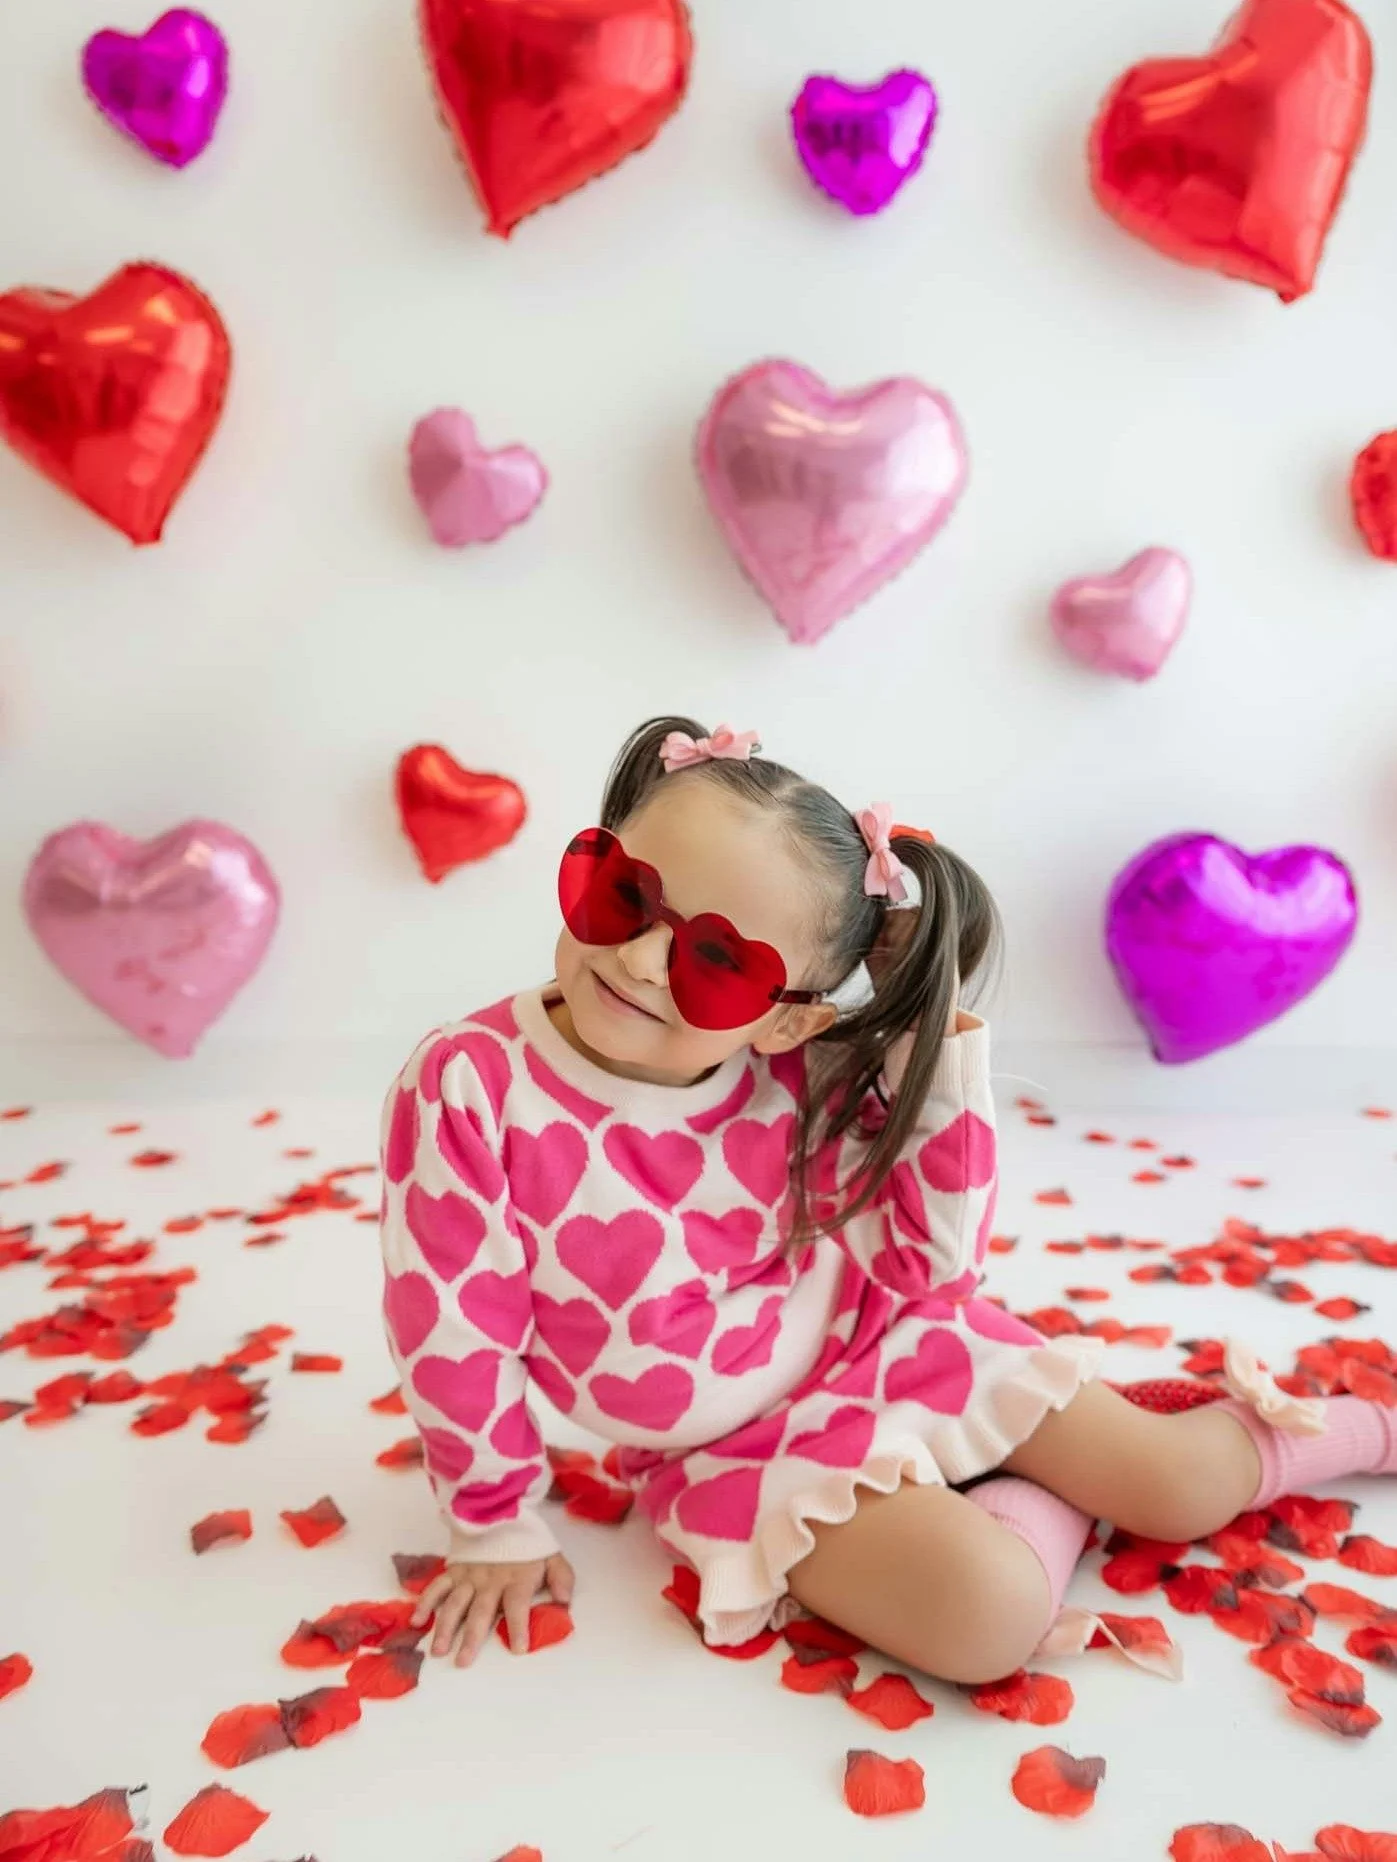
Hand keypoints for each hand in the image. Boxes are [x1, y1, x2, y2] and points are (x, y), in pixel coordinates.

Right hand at [413, 1553, 575, 1667]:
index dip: (518, 1626)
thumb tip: (565, 1600)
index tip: (518, 1648)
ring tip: (438, 1650)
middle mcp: (491, 1581)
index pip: (518, 1605)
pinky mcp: (454, 1570)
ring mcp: (469, 1576)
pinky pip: (437, 1586)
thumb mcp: (552, 1556)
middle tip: (463, 1661)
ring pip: (455, 1603)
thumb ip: (561, 1578)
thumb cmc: (528, 1543)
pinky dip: (426, 1602)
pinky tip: (417, 1621)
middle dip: (471, 1637)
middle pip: (480, 1611)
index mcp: (517, 1579)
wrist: (503, 1510)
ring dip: (445, 1627)